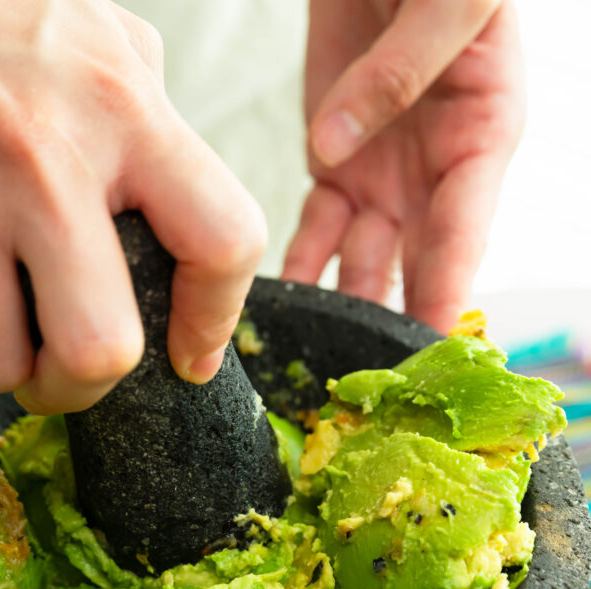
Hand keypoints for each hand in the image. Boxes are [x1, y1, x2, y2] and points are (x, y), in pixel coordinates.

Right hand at [0, 0, 265, 410]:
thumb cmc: (0, 11)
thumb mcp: (110, 52)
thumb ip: (158, 145)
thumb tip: (184, 242)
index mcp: (124, 114)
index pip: (220, 242)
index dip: (215, 321)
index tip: (193, 355)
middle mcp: (40, 161)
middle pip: (98, 350)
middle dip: (84, 386)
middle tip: (70, 369)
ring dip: (2, 362)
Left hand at [283, 0, 523, 334]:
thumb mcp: (448, 4)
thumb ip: (401, 72)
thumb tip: (332, 150)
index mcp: (481, 142)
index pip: (464, 236)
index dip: (445, 296)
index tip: (426, 350)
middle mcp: (435, 176)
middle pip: (414, 267)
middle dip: (390, 323)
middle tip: (365, 383)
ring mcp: (383, 177)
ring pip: (360, 263)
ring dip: (337, 309)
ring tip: (311, 358)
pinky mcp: (336, 167)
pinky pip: (314, 233)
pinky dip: (296, 268)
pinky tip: (275, 307)